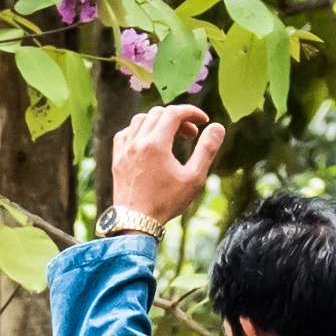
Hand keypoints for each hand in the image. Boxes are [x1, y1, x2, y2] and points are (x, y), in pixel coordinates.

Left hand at [109, 105, 225, 232]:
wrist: (135, 223)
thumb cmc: (166, 203)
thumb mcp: (194, 178)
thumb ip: (207, 150)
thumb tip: (218, 127)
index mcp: (156, 143)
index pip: (174, 112)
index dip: (192, 112)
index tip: (203, 121)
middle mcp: (137, 141)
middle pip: (159, 113)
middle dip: (178, 118)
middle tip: (191, 135)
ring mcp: (124, 149)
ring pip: (141, 120)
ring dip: (159, 122)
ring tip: (171, 137)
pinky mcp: (117, 158)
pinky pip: (126, 133)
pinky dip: (139, 131)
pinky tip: (149, 142)